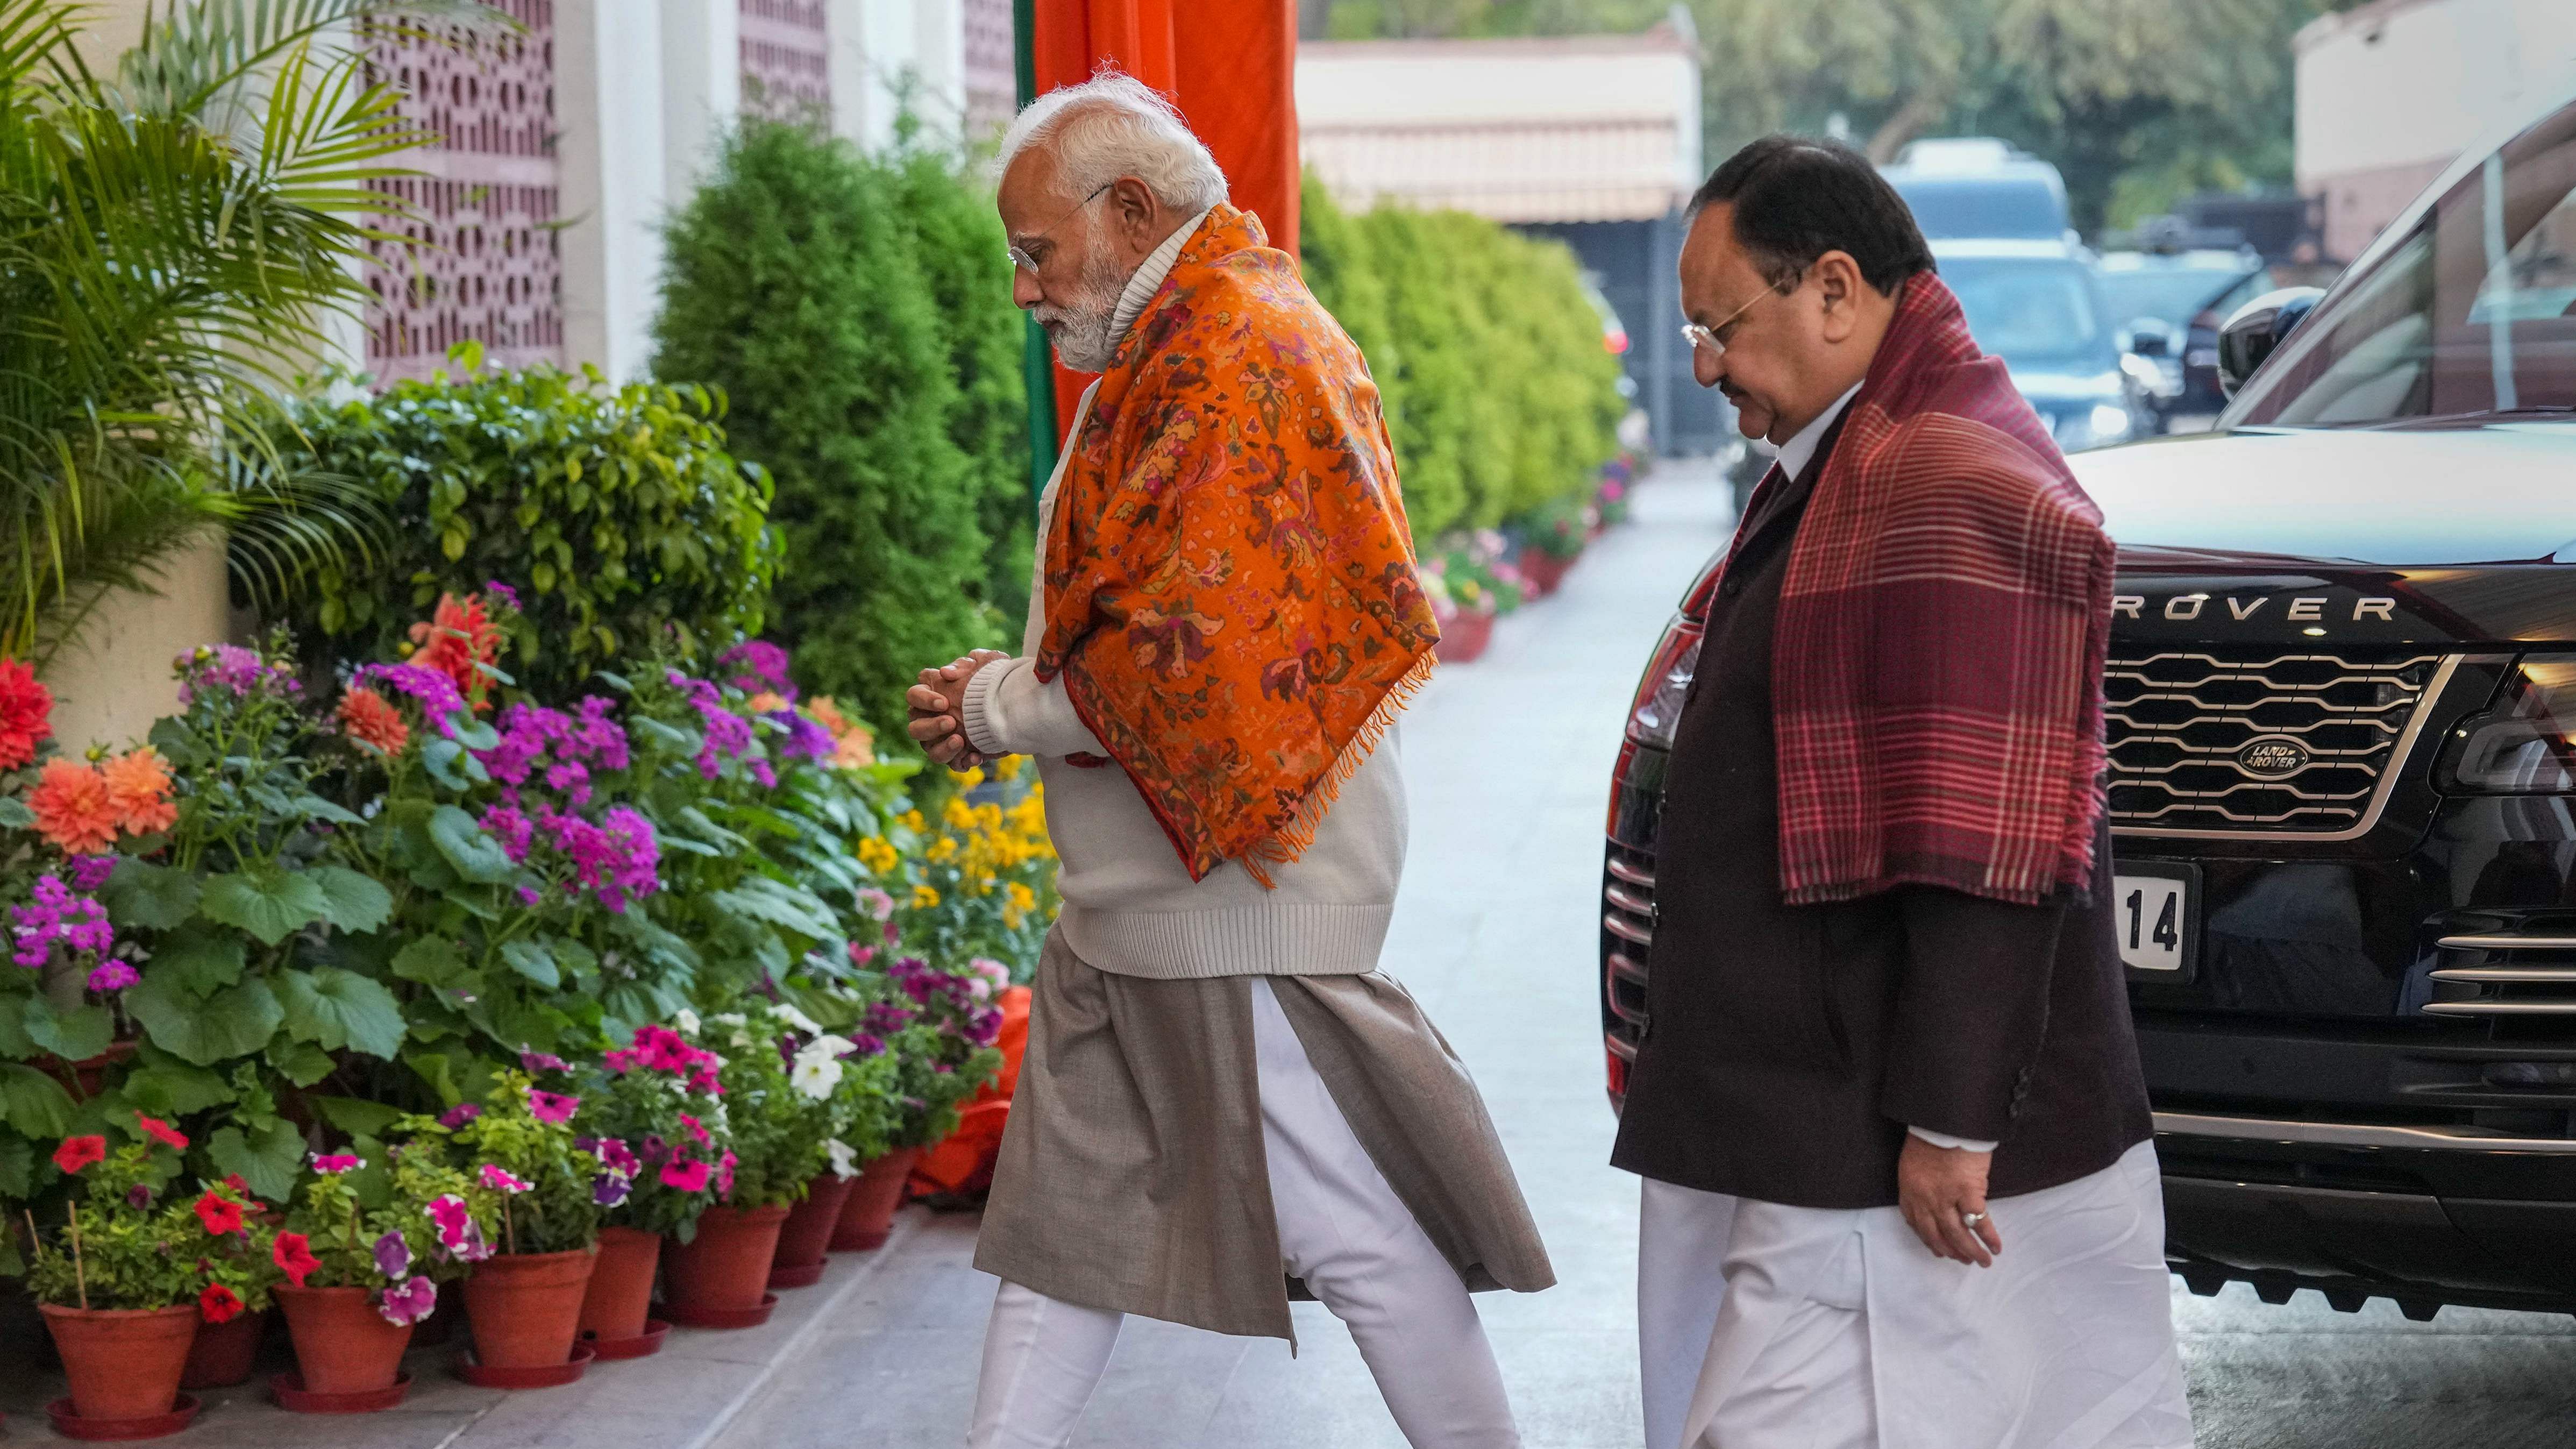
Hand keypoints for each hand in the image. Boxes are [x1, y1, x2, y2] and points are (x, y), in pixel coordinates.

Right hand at [905, 651, 1009, 769]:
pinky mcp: (958, 756)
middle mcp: (929, 721)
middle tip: (951, 721)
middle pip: (915, 728)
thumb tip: (945, 672)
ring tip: (960, 740)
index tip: (944, 702)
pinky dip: (963, 761)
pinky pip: (954, 764)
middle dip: (931, 726)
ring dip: (943, 748)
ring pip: (931, 751)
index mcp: (929, 697)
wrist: (1014, 704)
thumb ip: (964, 665)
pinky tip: (977, 756)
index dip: (924, 700)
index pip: (913, 696)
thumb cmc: (991, 681)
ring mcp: (941, 741)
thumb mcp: (984, 665)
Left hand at [1896, 1134, 2000, 1267]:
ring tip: (1982, 1261)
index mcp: (1909, 1191)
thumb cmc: (1929, 1137)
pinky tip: (1996, 1247)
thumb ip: (1918, 1184)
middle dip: (1951, 1251)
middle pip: (1937, 1234)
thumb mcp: (1912, 1163)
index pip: (1916, 1223)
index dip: (1929, 1240)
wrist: (1943, 1123)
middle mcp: (1925, 1200)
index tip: (1938, 1250)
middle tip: (1963, 1261)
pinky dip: (1989, 1237)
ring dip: (1971, 1251)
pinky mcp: (1967, 1192)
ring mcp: (1946, 1198)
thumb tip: (1929, 1200)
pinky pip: (1979, 1221)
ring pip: (1957, 1234)